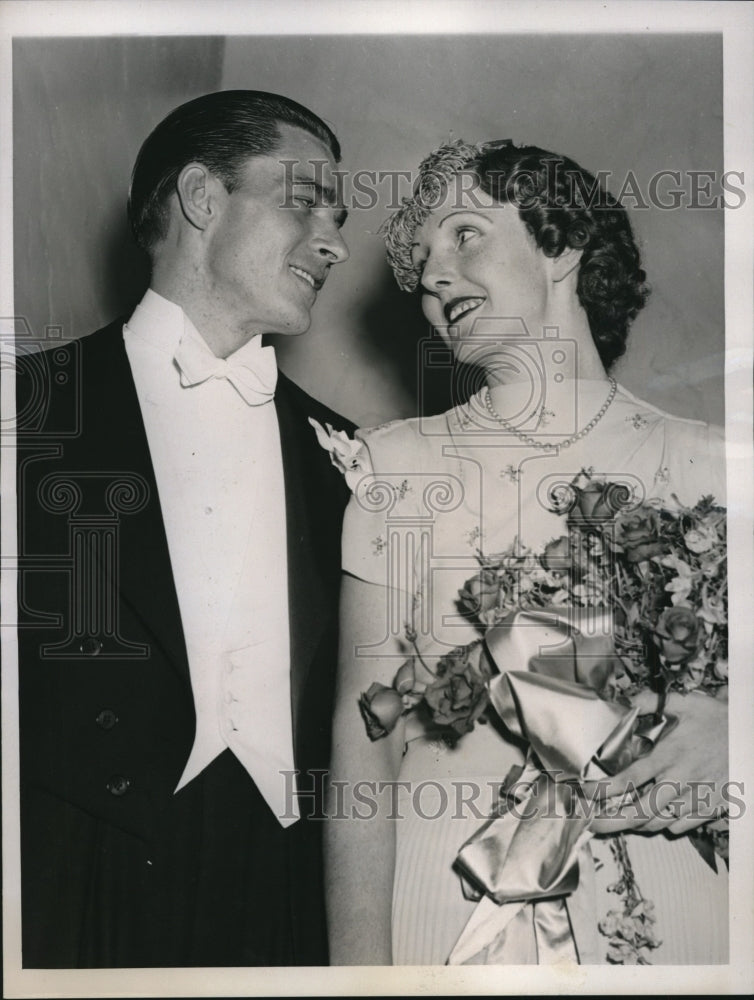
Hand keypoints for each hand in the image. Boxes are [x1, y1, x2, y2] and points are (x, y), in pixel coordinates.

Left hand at [589, 688, 727, 834]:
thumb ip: (651, 702)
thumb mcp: (683, 702)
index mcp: (668, 755)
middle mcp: (680, 780)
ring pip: (660, 822)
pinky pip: (683, 825)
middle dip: (613, 821)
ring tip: (619, 822)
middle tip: (594, 824)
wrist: (749, 736)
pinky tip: (656, 818)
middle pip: (641, 811)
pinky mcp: (711, 807)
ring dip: (637, 824)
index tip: (587, 793)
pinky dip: (666, 825)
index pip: (630, 778)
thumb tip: (626, 700)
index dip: (605, 789)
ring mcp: (696, 797)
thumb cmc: (716, 718)